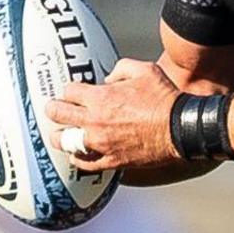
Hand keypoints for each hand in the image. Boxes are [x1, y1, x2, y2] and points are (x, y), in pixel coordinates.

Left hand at [44, 58, 184, 174]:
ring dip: (60, 137)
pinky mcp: (111, 161)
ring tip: (59, 134)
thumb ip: (120, 69)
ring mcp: (101, 144)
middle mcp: (95, 122)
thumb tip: (109, 78)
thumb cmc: (164, 99)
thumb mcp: (144, 70)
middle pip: (57, 114)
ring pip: (65, 142)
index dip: (69, 90)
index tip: (72, 92)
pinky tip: (77, 155)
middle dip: (53, 110)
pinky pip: (84, 164)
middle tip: (53, 109)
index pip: (68, 92)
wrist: (180, 128)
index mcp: (100, 98)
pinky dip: (78, 158)